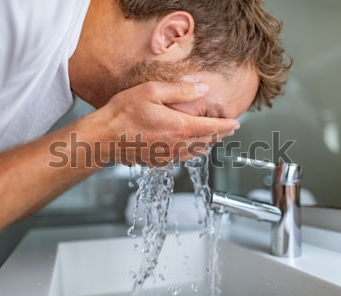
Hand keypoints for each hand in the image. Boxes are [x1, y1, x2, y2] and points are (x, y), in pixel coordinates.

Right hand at [78, 81, 239, 165]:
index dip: (226, 126)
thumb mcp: (152, 92)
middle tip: (229, 130)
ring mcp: (167, 156)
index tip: (236, 124)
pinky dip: (192, 152)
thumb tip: (203, 89)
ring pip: (196, 152)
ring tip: (213, 138)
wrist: (104, 138)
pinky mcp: (158, 162)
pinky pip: (182, 158)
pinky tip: (191, 148)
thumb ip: (181, 90)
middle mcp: (177, 145)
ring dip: (207, 144)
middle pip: (207, 141)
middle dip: (220, 135)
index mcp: (179, 127)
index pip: (212, 128)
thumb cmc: (123, 113)